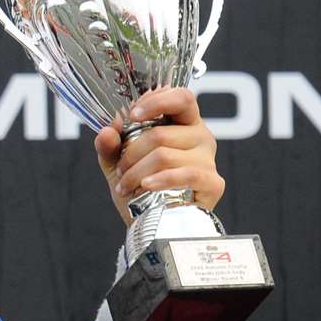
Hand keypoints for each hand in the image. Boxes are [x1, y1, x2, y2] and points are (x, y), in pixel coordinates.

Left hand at [94, 87, 224, 224]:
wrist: (152, 223)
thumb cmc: (139, 187)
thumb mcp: (117, 163)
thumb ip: (109, 145)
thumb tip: (107, 130)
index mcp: (183, 123)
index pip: (181, 97)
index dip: (156, 101)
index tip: (132, 114)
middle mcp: (201, 136)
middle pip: (161, 133)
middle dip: (131, 152)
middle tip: (120, 169)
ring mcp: (208, 160)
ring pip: (165, 155)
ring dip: (136, 172)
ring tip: (126, 185)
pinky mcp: (213, 182)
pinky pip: (185, 174)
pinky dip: (161, 180)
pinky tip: (146, 186)